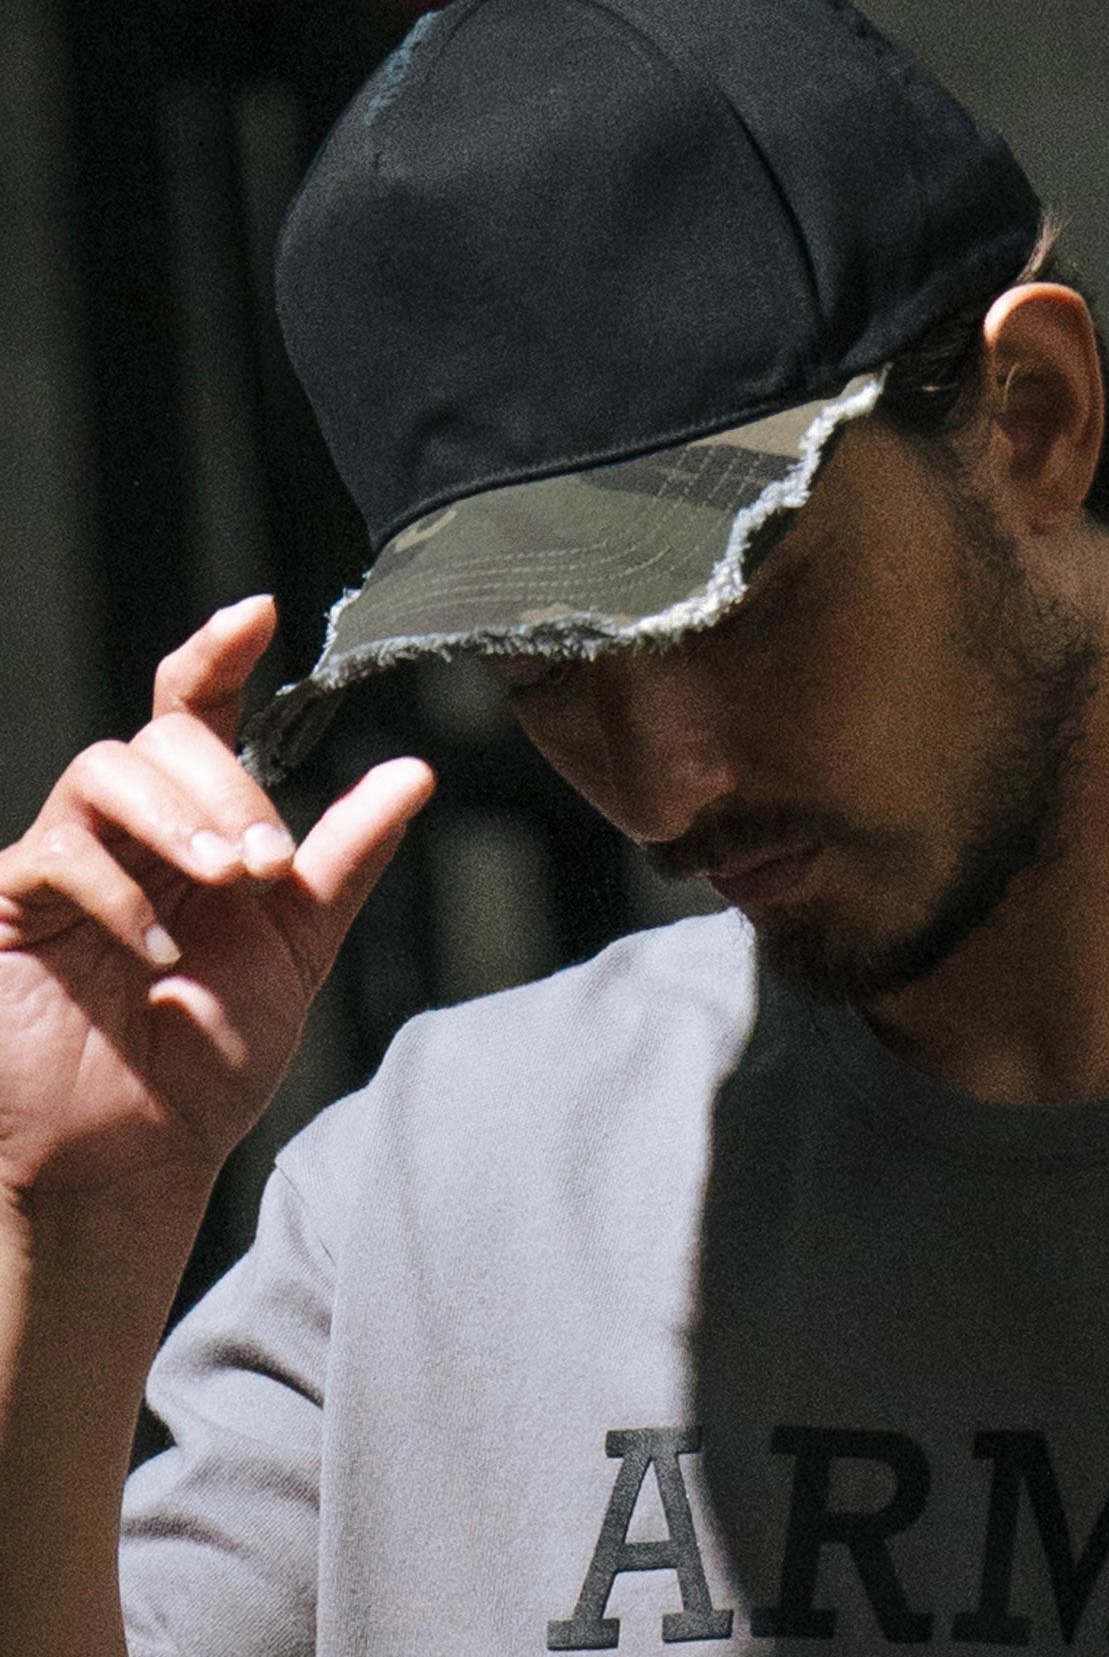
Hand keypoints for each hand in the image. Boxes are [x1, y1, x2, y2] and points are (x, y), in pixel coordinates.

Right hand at [0, 596, 433, 1206]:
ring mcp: (64, 864)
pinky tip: (161, 946)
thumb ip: (347, 857)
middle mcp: (130, 833)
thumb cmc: (212, 1053)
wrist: (141, 1153)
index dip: (219, 654)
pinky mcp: (13, 908)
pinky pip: (54, 857)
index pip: (197, 714)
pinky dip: (118, 891)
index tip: (260, 611)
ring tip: (229, 880)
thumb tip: (413, 771)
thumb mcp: (298, 947)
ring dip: (176, 816)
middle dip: (224, 786)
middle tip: (267, 863)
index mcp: (198, 828)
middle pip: (159, 739)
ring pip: (101, 773)